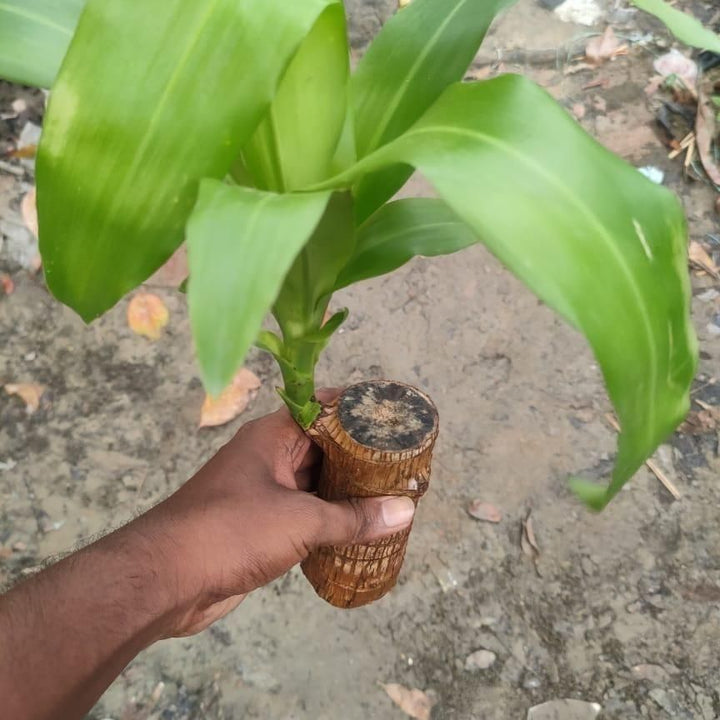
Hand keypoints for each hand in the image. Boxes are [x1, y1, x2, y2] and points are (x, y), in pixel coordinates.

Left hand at [134, 394, 415, 635]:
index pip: (321, 409)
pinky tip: (360, 529)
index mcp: (272, 437)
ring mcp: (263, 492)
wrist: (167, 580)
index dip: (356, 411)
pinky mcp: (260, 526)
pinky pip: (304, 514)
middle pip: (322, 447)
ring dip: (346, 491)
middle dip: (359, 456)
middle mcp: (268, 458)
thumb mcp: (299, 520)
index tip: (393, 417)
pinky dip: (329, 520)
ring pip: (314, 483)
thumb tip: (405, 511)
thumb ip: (352, 517)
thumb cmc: (231, 530)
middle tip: (403, 462)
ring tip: (392, 494)